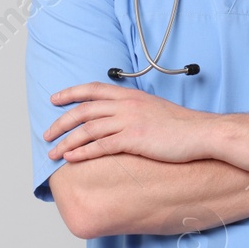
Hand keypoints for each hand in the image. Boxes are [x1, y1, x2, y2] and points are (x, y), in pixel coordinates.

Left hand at [44, 82, 215, 163]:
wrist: (202, 133)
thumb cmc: (181, 125)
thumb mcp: (153, 108)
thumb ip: (133, 109)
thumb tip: (119, 118)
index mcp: (130, 95)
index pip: (93, 89)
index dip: (70, 93)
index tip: (54, 99)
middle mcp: (126, 105)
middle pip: (84, 110)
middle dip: (61, 122)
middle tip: (47, 133)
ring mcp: (129, 121)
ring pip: (87, 129)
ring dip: (66, 141)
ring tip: (52, 152)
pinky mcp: (134, 139)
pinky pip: (101, 146)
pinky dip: (82, 152)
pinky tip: (71, 158)